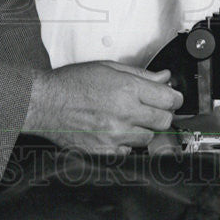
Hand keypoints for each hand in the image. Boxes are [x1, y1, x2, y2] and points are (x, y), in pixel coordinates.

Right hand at [22, 60, 182, 153]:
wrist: (45, 103)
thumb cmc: (71, 83)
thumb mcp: (107, 68)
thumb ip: (140, 74)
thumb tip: (163, 78)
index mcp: (127, 89)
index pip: (169, 99)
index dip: (174, 98)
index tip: (172, 98)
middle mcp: (125, 113)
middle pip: (164, 121)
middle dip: (162, 114)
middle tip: (151, 109)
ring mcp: (115, 135)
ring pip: (148, 138)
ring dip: (143, 129)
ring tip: (126, 119)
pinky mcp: (105, 152)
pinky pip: (128, 152)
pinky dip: (125, 144)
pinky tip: (113, 131)